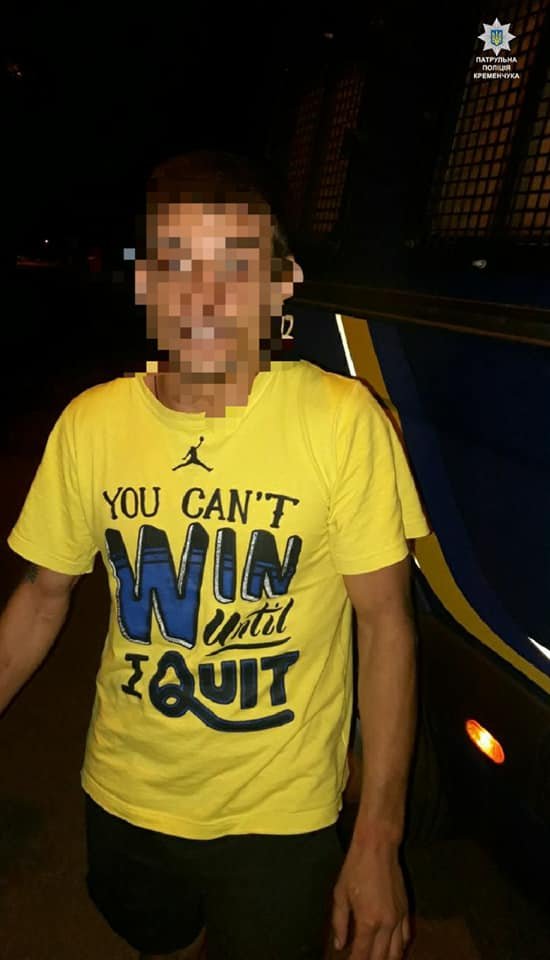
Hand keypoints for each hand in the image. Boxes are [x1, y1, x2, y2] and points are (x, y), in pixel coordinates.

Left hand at [331, 839, 410, 959]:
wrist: (378, 847)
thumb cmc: (356, 868)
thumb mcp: (340, 894)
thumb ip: (339, 922)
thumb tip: (340, 944)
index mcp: (368, 921)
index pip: (362, 954)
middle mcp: (386, 924)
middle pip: (381, 957)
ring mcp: (399, 917)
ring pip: (397, 952)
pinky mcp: (406, 909)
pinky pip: (406, 936)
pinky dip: (400, 948)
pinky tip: (393, 950)